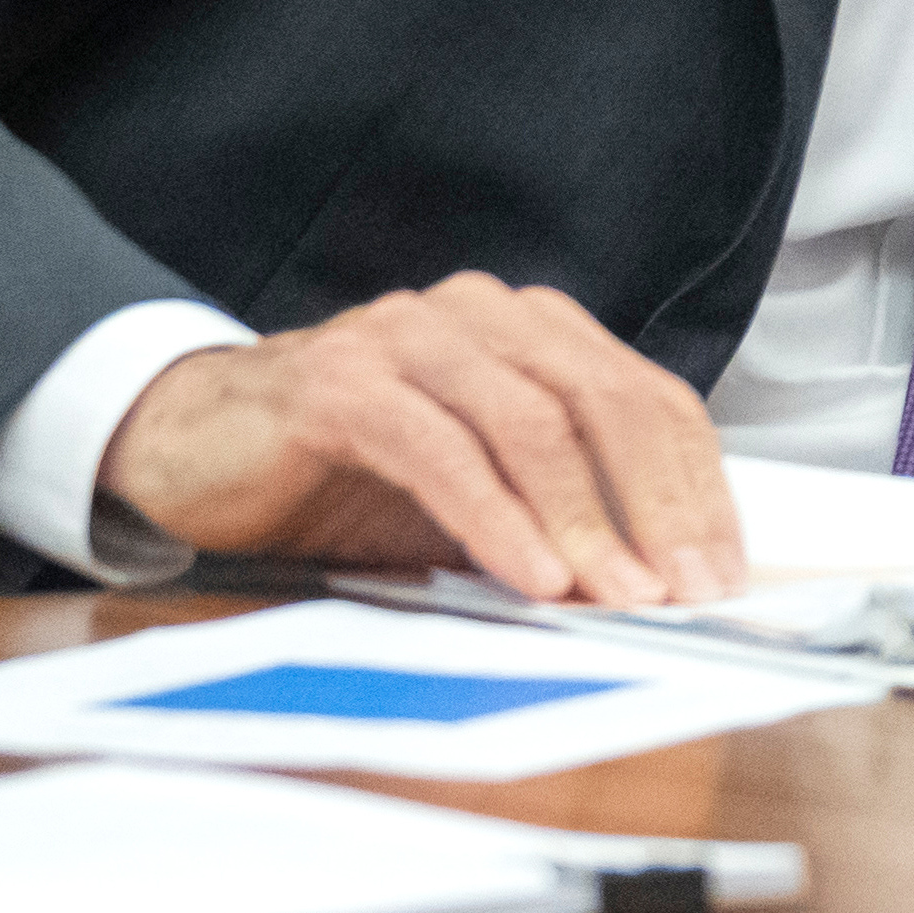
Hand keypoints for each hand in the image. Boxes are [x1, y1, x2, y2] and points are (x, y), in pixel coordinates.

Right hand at [100, 273, 740, 605]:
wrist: (191, 444)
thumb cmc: (344, 471)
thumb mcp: (474, 494)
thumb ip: (555, 513)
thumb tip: (655, 584)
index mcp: (533, 331)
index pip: (648, 400)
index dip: (695, 485)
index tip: (721, 567)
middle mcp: (483, 316)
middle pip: (607, 404)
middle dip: (659, 503)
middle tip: (687, 589)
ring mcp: (410, 337)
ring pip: (533, 423)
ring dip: (585, 520)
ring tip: (619, 595)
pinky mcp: (340, 383)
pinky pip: (442, 451)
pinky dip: (496, 518)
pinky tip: (530, 575)